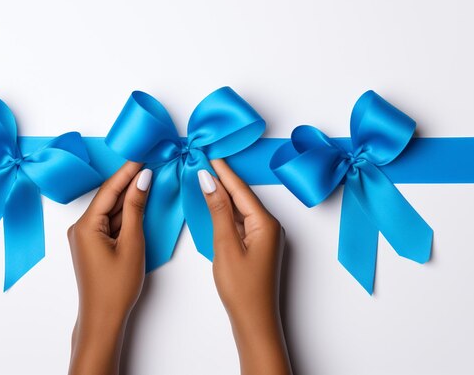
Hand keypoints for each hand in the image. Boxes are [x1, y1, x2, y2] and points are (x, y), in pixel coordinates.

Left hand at [67, 161, 151, 374]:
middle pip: (108, 198)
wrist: (103, 318)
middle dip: (129, 182)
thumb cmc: (116, 286)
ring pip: (110, 210)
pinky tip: (139, 205)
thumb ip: (136, 209)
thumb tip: (142, 180)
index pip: (109, 190)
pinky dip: (124, 215)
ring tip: (149, 180)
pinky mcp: (91, 245)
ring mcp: (85, 237)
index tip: (143, 154)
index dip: (127, 171)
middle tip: (150, 163)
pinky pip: (109, 223)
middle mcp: (80, 227)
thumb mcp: (132, 243)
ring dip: (128, 199)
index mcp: (85, 225)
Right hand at [199, 159, 291, 374]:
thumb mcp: (226, 245)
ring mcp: (264, 236)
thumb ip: (218, 211)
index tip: (208, 152)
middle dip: (222, 178)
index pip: (240, 189)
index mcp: (266, 223)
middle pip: (242, 195)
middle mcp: (269, 226)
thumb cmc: (241, 288)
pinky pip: (241, 220)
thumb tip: (209, 181)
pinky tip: (215, 205)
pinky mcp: (257, 246)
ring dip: (223, 194)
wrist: (254, 321)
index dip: (222, 170)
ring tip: (205, 176)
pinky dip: (226, 211)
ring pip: (240, 208)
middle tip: (203, 159)